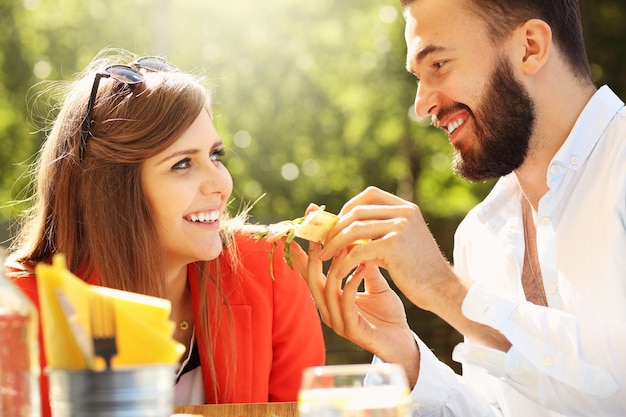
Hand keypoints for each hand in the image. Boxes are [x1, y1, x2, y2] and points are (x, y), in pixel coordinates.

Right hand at [289, 240, 419, 386]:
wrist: (404, 343)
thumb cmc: (388, 315)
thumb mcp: (376, 285)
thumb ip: (365, 265)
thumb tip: (361, 239)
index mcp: (329, 299)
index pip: (311, 272)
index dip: (305, 251)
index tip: (304, 228)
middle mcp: (327, 310)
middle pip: (311, 279)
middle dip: (313, 254)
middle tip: (317, 232)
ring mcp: (337, 321)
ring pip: (326, 290)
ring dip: (336, 265)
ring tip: (347, 245)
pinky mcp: (351, 330)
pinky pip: (346, 302)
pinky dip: (352, 282)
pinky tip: (363, 267)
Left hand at [320, 186, 455, 311]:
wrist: (441, 289)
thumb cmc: (417, 270)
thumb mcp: (398, 243)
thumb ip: (377, 232)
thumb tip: (346, 230)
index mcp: (406, 208)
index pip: (370, 195)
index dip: (349, 206)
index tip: (336, 223)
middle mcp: (404, 212)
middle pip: (357, 211)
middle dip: (335, 227)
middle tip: (322, 243)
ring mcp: (399, 226)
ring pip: (353, 229)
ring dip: (334, 244)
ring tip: (323, 257)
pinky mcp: (393, 245)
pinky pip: (358, 250)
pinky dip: (344, 261)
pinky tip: (337, 272)